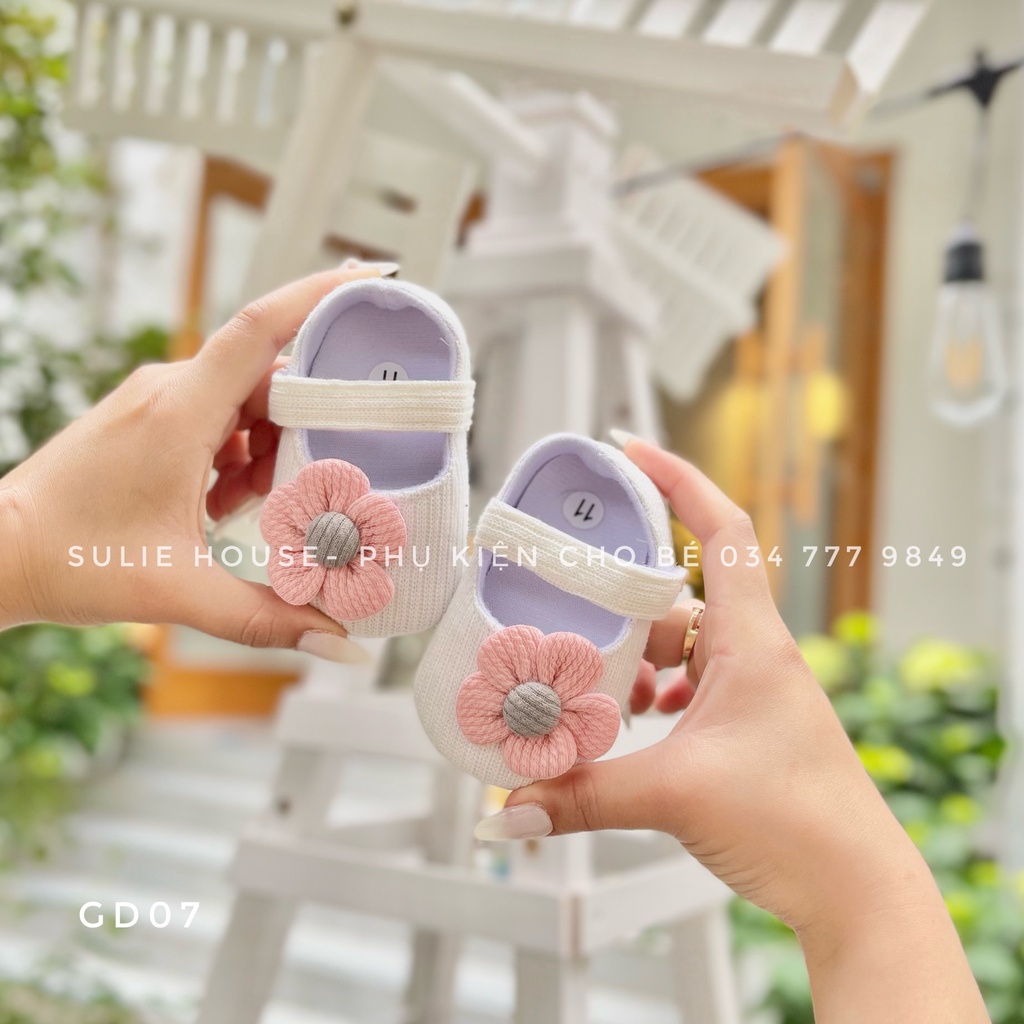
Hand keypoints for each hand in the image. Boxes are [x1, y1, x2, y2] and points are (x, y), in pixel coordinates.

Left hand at [0, 266, 381, 661]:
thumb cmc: (73, 560)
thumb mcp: (181, 591)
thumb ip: (270, 617)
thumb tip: (343, 642)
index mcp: (179, 413)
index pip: (260, 328)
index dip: (321, 295)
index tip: (377, 275)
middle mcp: (169, 389)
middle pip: (270, 377)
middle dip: (303, 425)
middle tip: (306, 482)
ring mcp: (156, 398)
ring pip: (247, 399)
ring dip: (267, 447)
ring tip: (242, 506)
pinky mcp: (150, 414)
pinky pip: (218, 414)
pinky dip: (237, 452)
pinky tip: (219, 501)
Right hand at [477, 439, 987, 1023]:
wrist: (856, 891)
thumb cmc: (797, 824)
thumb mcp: (674, 795)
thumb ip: (582, 795)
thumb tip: (509, 805)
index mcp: (750, 641)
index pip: (722, 529)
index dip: (676, 479)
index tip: (627, 450)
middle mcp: (754, 654)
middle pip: (680, 594)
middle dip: (622, 599)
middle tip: (568, 600)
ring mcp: (753, 690)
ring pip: (681, 645)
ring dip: (636, 657)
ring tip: (593, 681)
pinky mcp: (747, 725)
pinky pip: (690, 685)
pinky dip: (654, 692)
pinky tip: (632, 720)